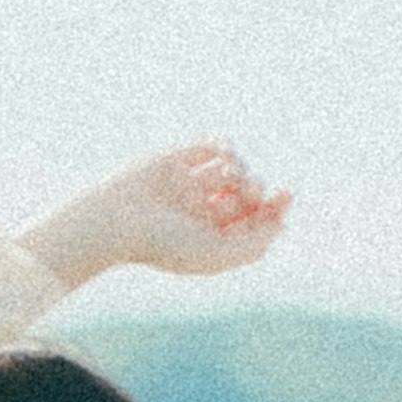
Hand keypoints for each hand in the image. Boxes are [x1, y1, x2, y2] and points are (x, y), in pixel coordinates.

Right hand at [20, 143, 294, 292]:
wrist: (115, 220)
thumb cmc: (163, 243)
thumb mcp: (216, 255)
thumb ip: (253, 245)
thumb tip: (281, 226)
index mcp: (213, 239)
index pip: (255, 222)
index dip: (276, 208)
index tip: (286, 193)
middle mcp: (203, 213)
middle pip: (248, 197)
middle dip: (256, 189)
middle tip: (249, 188)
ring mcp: (189, 186)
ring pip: (233, 171)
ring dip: (240, 170)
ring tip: (228, 175)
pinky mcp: (175, 160)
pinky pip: (212, 147)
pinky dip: (225, 146)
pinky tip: (224, 151)